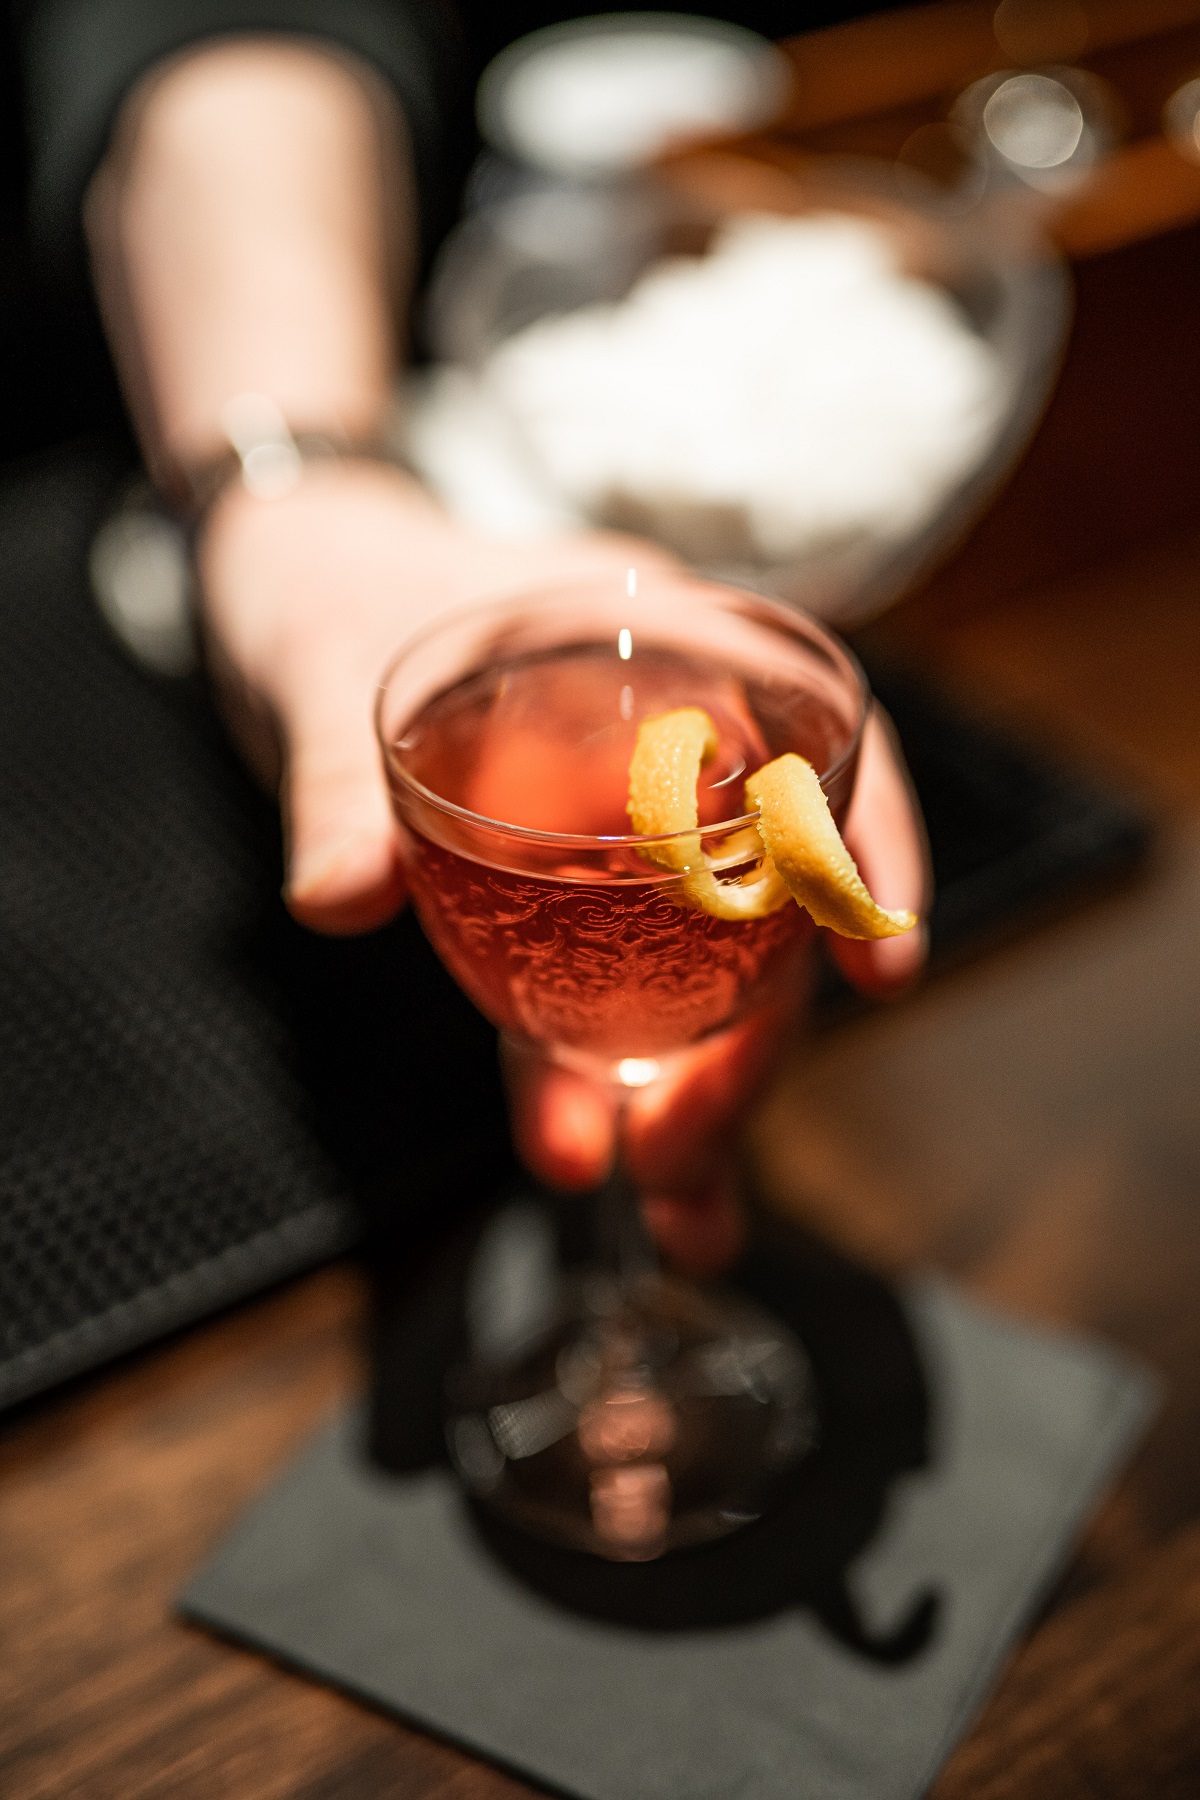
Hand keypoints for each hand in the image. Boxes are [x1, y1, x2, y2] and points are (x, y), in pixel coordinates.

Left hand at [197, 469, 928, 1270]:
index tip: (885, 962)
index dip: (870, 849)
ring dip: (681, 1097)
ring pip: (690, 972)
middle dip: (738, 1047)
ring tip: (681, 1221)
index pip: (813, 738)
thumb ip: (331, 781)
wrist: (290, 587)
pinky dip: (593, 1074)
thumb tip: (339, 898)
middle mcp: (667, 745)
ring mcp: (619, 831)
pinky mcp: (555, 897)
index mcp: (656, 647)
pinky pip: (596, 990)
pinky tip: (588, 1150)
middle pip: (758, 901)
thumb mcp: (320, 660)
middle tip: (680, 1163)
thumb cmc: (325, 584)